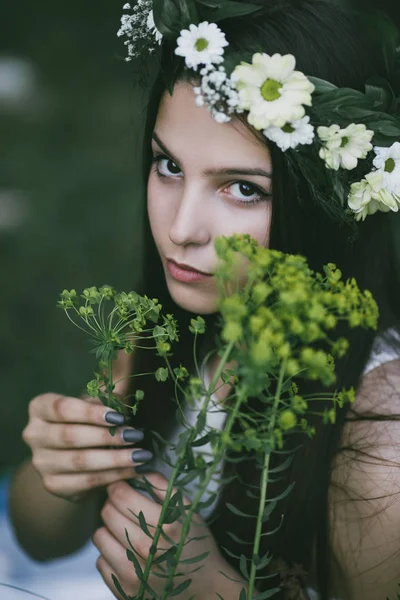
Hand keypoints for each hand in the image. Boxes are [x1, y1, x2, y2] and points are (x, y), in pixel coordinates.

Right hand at [22, 392, 152, 501]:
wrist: (73, 453)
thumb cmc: (86, 419)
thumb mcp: (93, 403)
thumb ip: (105, 400)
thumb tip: (122, 402)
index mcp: (39, 407)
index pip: (62, 408)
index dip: (91, 413)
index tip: (119, 416)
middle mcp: (33, 434)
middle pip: (70, 436)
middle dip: (107, 437)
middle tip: (135, 435)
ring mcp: (41, 462)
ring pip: (80, 461)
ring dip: (115, 459)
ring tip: (140, 455)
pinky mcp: (53, 484)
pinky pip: (86, 481)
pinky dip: (113, 476)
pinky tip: (134, 470)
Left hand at [93, 474, 241, 598]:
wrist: (203, 587)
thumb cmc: (195, 542)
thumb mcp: (187, 510)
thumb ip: (163, 486)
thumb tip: (138, 467)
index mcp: (165, 525)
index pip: (121, 495)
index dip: (117, 486)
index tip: (122, 486)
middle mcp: (147, 549)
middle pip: (107, 513)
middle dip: (113, 504)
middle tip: (124, 507)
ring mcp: (134, 573)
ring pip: (99, 536)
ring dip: (109, 529)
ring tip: (125, 530)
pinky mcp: (125, 590)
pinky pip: (100, 561)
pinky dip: (110, 554)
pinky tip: (127, 552)